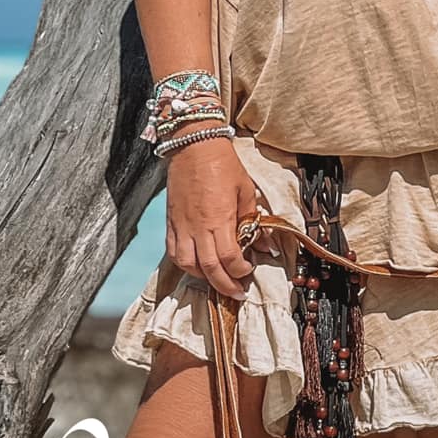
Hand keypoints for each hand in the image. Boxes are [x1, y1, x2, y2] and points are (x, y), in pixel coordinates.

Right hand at [164, 138, 266, 300]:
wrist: (194, 145)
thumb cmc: (222, 164)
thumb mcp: (246, 191)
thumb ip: (253, 220)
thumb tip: (266, 244)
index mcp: (219, 219)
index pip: (229, 258)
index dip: (240, 271)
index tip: (249, 270)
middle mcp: (198, 227)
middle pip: (209, 269)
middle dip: (225, 285)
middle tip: (237, 292)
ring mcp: (182, 226)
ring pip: (188, 265)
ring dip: (203, 278)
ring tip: (217, 280)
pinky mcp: (171, 222)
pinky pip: (173, 252)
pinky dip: (185, 265)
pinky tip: (196, 266)